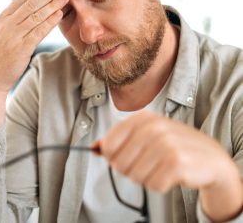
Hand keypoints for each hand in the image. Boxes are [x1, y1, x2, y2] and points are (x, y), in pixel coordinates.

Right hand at [0, 0, 68, 127]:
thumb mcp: (2, 35)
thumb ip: (13, 21)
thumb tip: (25, 9)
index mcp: (2, 18)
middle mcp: (7, 24)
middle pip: (31, 3)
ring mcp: (13, 35)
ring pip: (36, 14)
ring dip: (52, 4)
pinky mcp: (21, 47)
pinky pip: (38, 31)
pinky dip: (49, 21)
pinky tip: (59, 15)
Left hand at [94, 111, 242, 221]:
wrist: (210, 157)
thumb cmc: (174, 145)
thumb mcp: (146, 135)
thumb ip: (119, 140)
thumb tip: (93, 147)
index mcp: (142, 118)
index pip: (109, 145)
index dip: (113, 157)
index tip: (124, 157)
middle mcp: (153, 128)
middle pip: (119, 163)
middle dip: (130, 169)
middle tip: (148, 164)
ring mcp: (166, 144)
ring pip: (134, 176)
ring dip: (146, 178)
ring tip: (161, 167)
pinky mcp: (177, 163)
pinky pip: (153, 185)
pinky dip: (159, 185)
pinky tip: (171, 175)